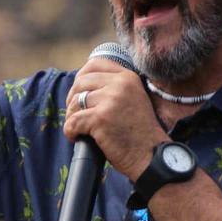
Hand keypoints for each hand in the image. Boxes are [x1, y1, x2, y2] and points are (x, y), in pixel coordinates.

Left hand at [62, 59, 162, 180]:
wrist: (151, 156)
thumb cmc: (140, 134)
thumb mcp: (133, 100)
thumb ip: (115, 89)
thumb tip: (82, 84)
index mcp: (128, 77)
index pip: (95, 64)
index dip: (81, 77)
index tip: (79, 93)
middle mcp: (120, 84)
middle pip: (81, 82)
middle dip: (72, 99)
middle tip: (75, 115)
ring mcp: (110, 100)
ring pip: (75, 102)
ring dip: (71, 116)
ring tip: (78, 128)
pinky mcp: (101, 118)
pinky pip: (73, 121)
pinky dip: (70, 130)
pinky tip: (75, 137)